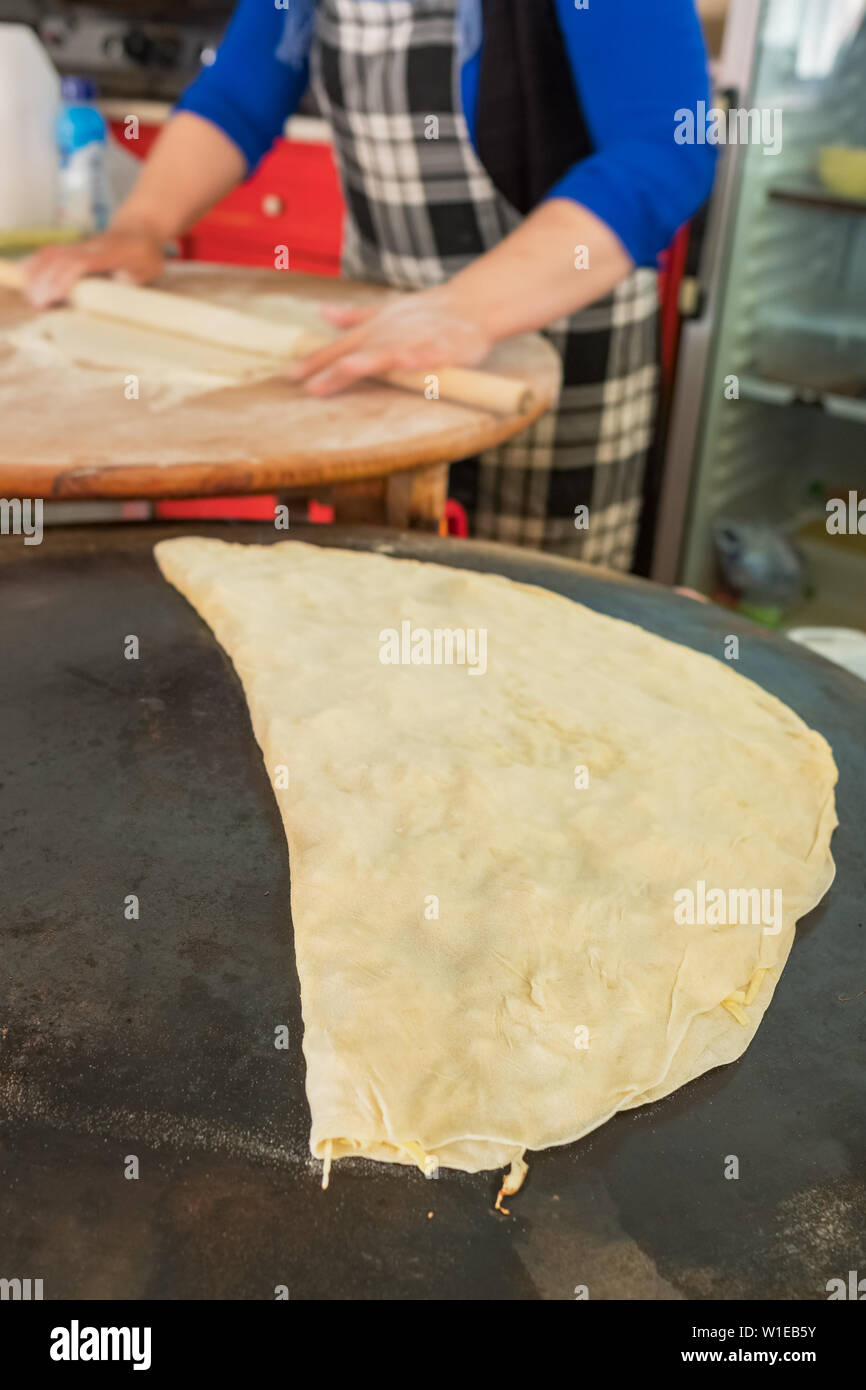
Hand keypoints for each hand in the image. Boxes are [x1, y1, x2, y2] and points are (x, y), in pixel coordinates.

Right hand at [23, 226, 165, 307]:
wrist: (139, 227)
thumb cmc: (145, 254)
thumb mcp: (148, 270)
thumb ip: (133, 281)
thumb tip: (118, 290)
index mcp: (110, 253)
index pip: (82, 263)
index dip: (65, 278)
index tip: (54, 295)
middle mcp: (91, 247)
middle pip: (61, 259)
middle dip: (46, 281)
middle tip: (38, 303)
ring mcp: (81, 245)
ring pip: (53, 254)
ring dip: (38, 273)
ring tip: (31, 295)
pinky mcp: (74, 247)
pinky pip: (51, 252)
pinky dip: (37, 263)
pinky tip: (26, 275)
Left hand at [288, 287, 492, 395]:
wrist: (469, 305)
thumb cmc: (425, 314)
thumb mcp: (385, 313)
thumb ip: (354, 318)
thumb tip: (322, 313)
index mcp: (375, 331)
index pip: (340, 348)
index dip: (315, 362)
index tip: (290, 376)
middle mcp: (391, 335)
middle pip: (360, 355)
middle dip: (336, 369)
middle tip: (312, 386)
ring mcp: (417, 340)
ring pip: (391, 352)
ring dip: (371, 360)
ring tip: (351, 368)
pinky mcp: (445, 347)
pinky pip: (432, 354)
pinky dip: (421, 358)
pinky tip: (410, 363)